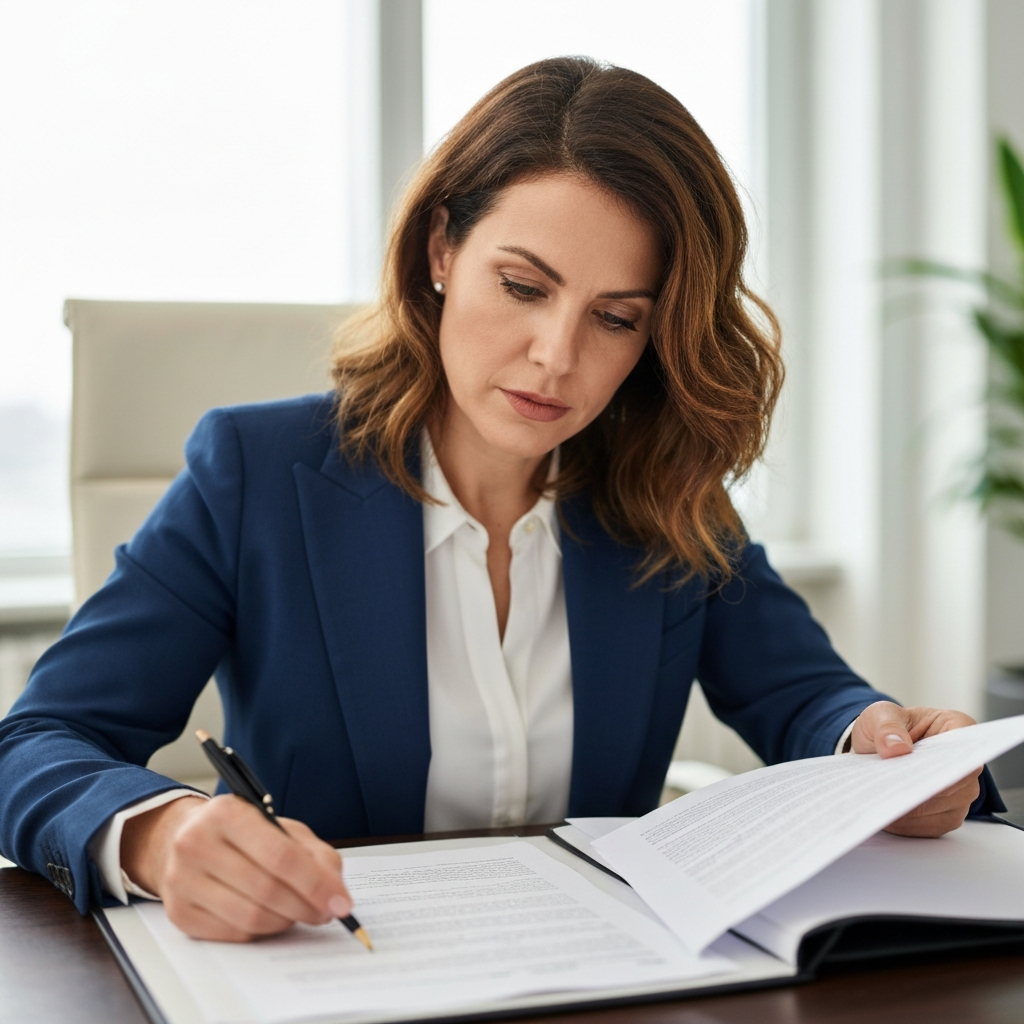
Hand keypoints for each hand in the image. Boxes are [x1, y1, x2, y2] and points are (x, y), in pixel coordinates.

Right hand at [121, 794, 351, 940]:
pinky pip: (232, 934)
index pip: (280, 856)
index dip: (316, 884)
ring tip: (299, 912)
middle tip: (326, 912)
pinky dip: (261, 932)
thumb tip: (336, 891)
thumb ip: (314, 853)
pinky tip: (270, 918)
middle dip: (306, 906)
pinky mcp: (178, 913)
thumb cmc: (241, 832)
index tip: (341, 903)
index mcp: (227, 813)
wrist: (181, 838)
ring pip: (250, 917)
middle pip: (266, 890)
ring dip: (286, 921)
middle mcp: (197, 844)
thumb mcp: (280, 827)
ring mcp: (182, 880)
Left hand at [851, 701, 981, 837]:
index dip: (947, 768)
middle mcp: (966, 763)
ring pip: (945, 811)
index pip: (964, 751)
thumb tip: (897, 748)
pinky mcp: (946, 813)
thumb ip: (887, 727)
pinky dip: (909, 824)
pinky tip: (886, 816)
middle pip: (957, 787)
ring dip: (914, 812)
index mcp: (957, 728)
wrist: (878, 746)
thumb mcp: (879, 715)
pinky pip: (932, 826)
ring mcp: (960, 792)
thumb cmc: (887, 727)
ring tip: (883, 805)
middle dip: (923, 793)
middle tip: (891, 795)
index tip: (921, 777)